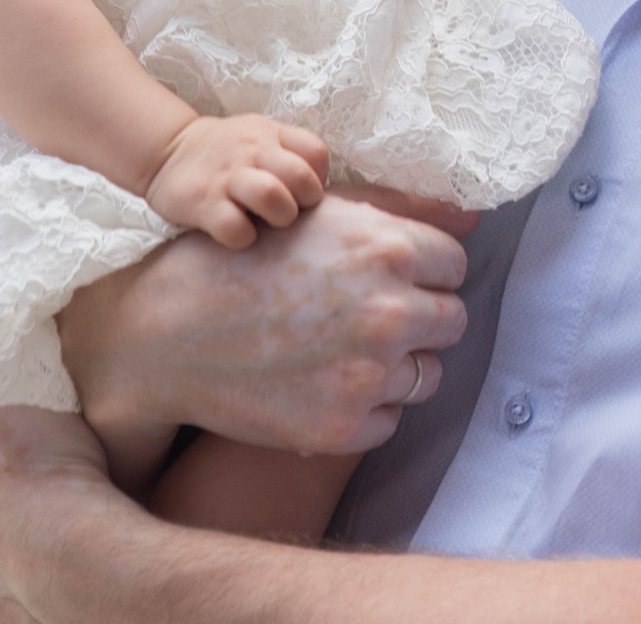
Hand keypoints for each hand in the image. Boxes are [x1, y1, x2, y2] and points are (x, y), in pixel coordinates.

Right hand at [58, 193, 465, 455]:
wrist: (166, 331)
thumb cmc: (246, 259)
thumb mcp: (323, 215)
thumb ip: (404, 213)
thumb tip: (475, 219)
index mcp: (388, 250)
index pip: (455, 267)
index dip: (422, 272)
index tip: (388, 279)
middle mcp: (388, 313)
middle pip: (452, 322)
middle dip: (418, 318)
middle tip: (365, 318)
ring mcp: (366, 376)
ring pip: (426, 376)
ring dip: (397, 367)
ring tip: (340, 351)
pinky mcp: (341, 428)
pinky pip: (389, 421)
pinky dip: (365, 409)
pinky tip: (321, 385)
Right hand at [146, 114, 330, 248]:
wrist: (167, 151)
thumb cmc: (226, 151)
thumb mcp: (260, 135)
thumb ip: (290, 151)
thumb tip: (323, 187)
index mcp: (271, 134)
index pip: (316, 152)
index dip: (319, 177)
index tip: (305, 192)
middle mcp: (252, 151)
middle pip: (300, 175)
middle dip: (305, 201)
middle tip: (292, 211)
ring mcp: (227, 176)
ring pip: (272, 196)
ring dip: (280, 217)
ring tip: (269, 223)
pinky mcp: (203, 202)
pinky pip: (234, 227)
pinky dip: (243, 237)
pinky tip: (240, 234)